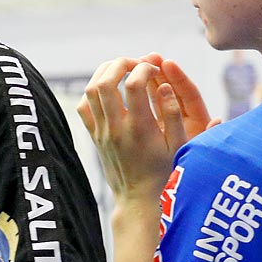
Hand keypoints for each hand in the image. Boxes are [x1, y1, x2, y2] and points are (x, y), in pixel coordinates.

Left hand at [77, 56, 214, 200]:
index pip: (134, 84)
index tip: (155, 68)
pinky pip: (84, 106)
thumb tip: (165, 86)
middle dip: (121, 63)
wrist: (137, 199)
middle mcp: (116, 127)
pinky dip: (92, 91)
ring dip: (104, 72)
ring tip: (122, 69)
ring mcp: (101, 132)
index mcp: (139, 128)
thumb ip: (173, 114)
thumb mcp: (177, 145)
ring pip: (91, 90)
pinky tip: (108, 89)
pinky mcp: (94, 136)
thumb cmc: (164, 173)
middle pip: (106, 81)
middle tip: (136, 63)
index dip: (144, 68)